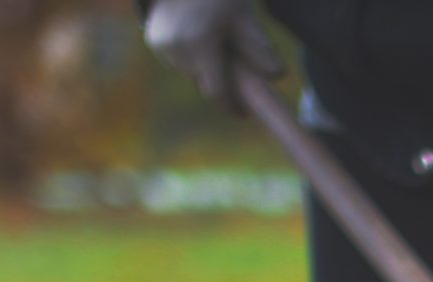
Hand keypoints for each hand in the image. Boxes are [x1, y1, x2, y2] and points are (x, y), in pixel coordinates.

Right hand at [144, 0, 281, 106]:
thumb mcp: (242, 17)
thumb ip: (259, 47)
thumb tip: (279, 75)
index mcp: (201, 44)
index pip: (216, 91)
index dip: (231, 105)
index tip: (243, 113)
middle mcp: (177, 48)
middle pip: (204, 80)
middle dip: (219, 79)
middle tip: (235, 72)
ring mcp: (161, 44)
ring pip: (189, 72)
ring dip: (203, 67)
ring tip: (215, 47)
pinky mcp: (153, 39)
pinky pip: (176, 60)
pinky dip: (188, 56)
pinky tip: (196, 36)